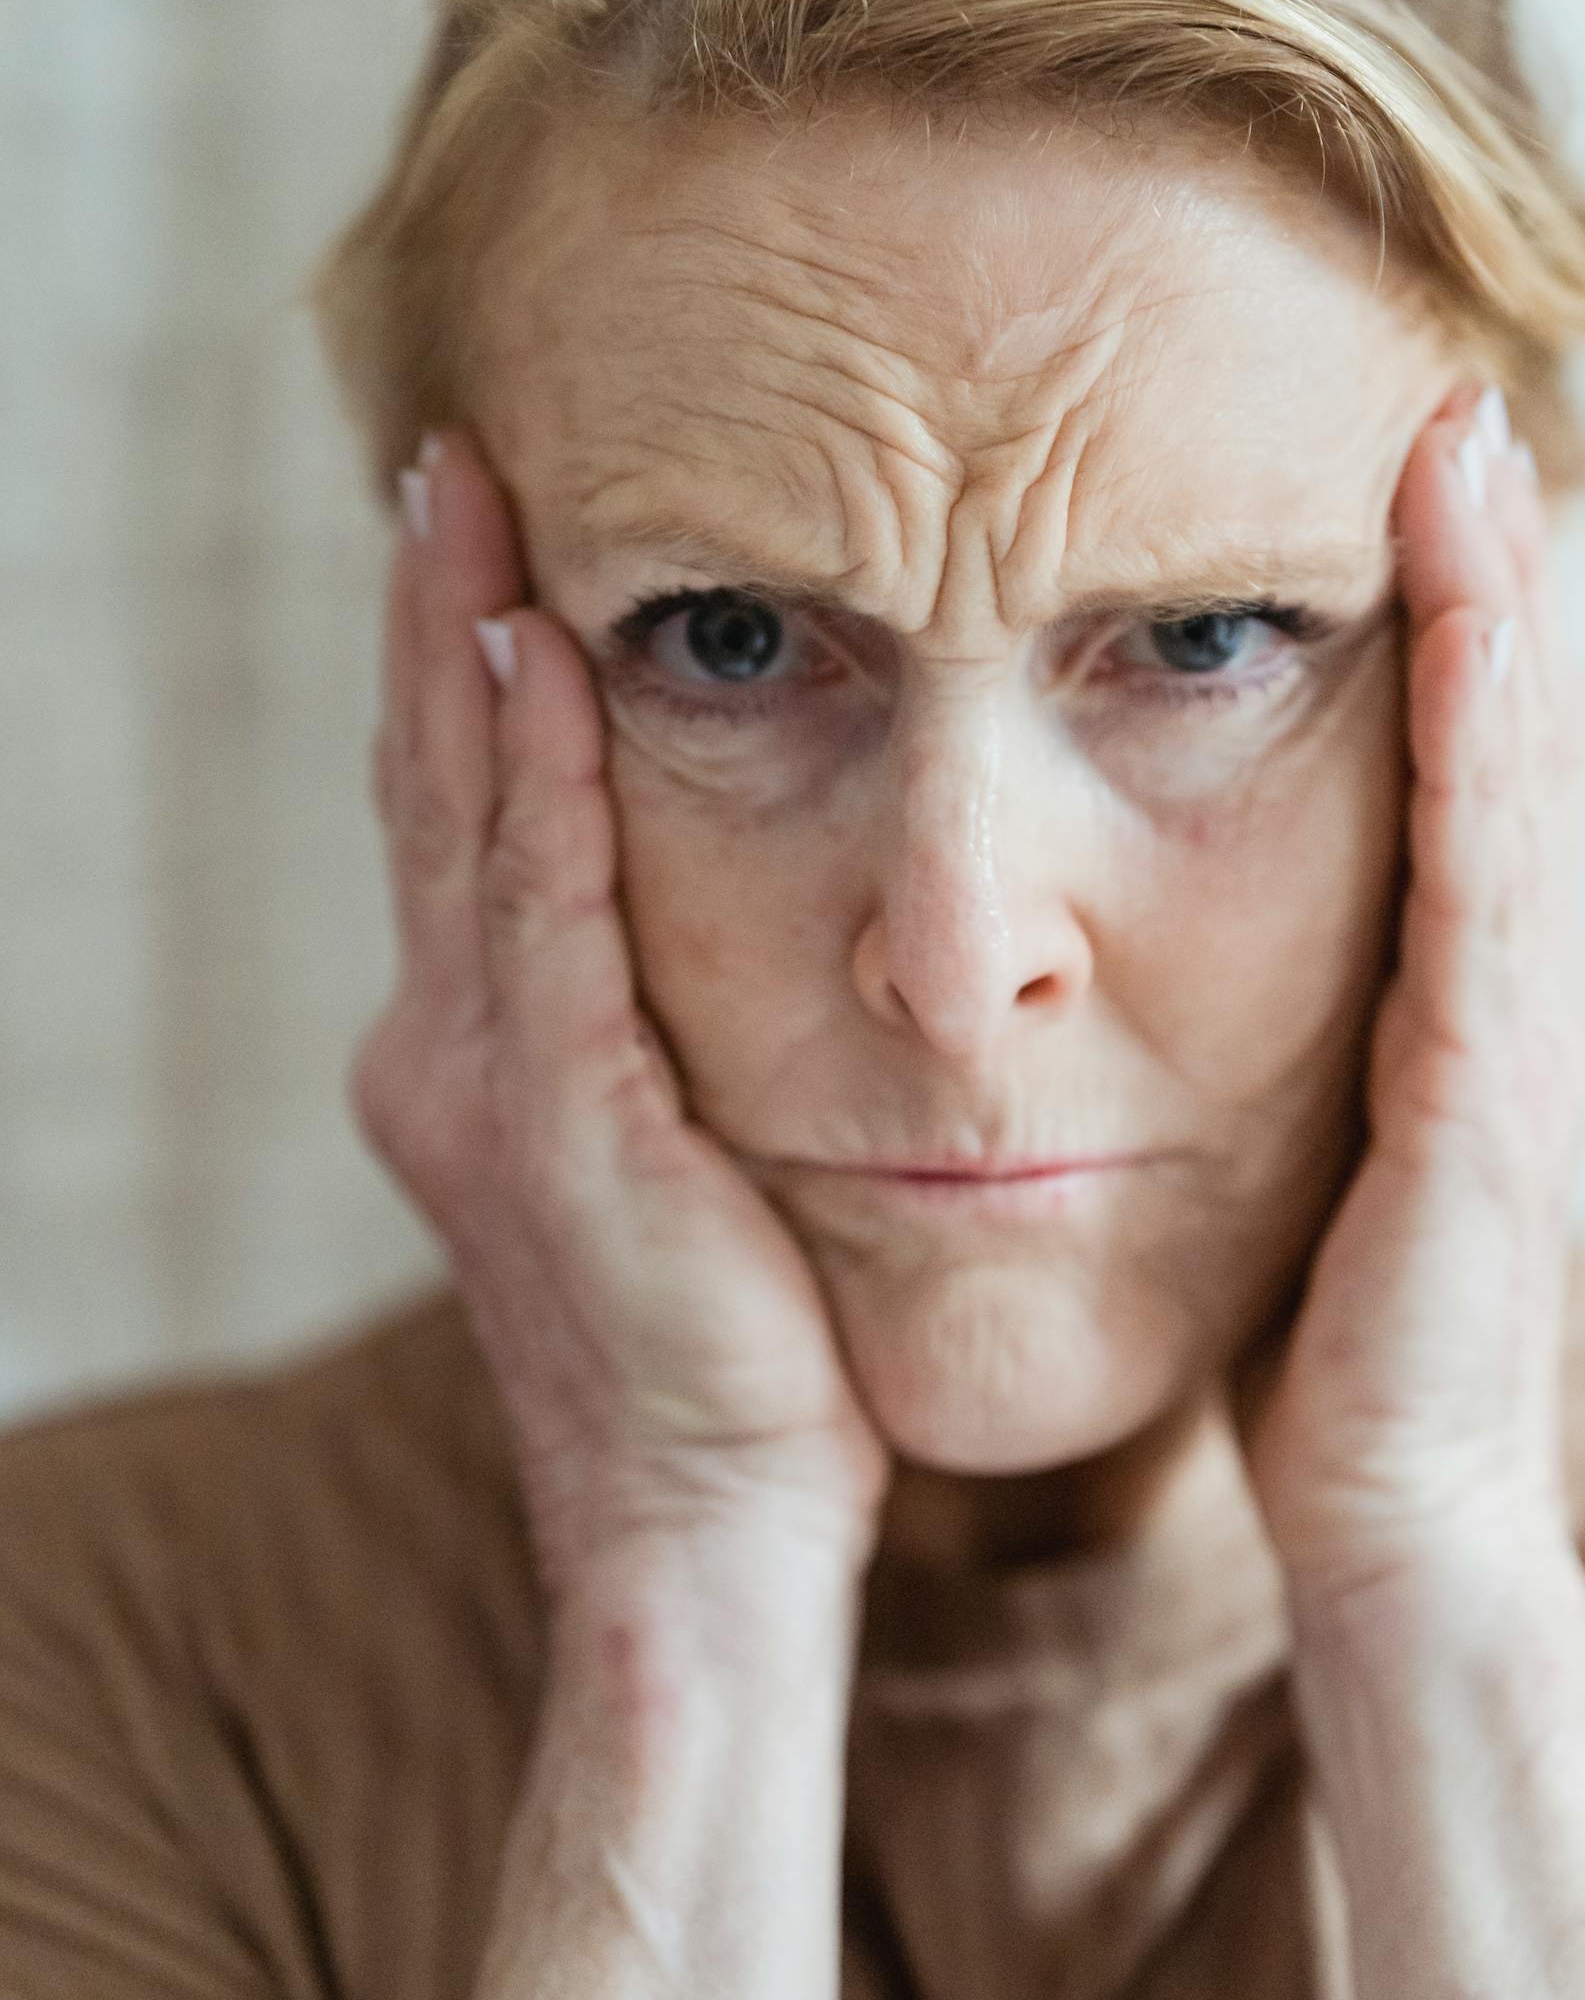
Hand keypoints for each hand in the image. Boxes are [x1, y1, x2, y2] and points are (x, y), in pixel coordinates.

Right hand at [351, 427, 891, 1600]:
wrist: (712, 1540)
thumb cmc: (736, 1361)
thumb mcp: (686, 1166)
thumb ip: (662, 1042)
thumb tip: (725, 932)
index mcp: (479, 1060)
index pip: (465, 822)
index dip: (463, 674)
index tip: (488, 533)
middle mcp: (444, 1055)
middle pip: (433, 786)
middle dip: (435, 616)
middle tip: (452, 458)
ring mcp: (481, 1088)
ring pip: (459, 816)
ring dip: (461, 648)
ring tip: (468, 498)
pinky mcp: (556, 1126)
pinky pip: (541, 909)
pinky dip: (534, 774)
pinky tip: (544, 653)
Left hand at [1233, 382, 1584, 1603]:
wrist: (1382, 1510)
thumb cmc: (1316, 1329)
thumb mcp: (1285, 1127)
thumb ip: (1263, 1015)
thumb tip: (1155, 927)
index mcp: (1449, 987)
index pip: (1462, 755)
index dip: (1451, 601)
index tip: (1401, 448)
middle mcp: (1507, 986)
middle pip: (1512, 727)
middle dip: (1489, 554)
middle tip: (1452, 386)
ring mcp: (1515, 1034)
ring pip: (1518, 772)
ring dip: (1500, 599)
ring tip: (1467, 441)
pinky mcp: (1487, 1096)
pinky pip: (1487, 883)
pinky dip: (1485, 740)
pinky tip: (1467, 625)